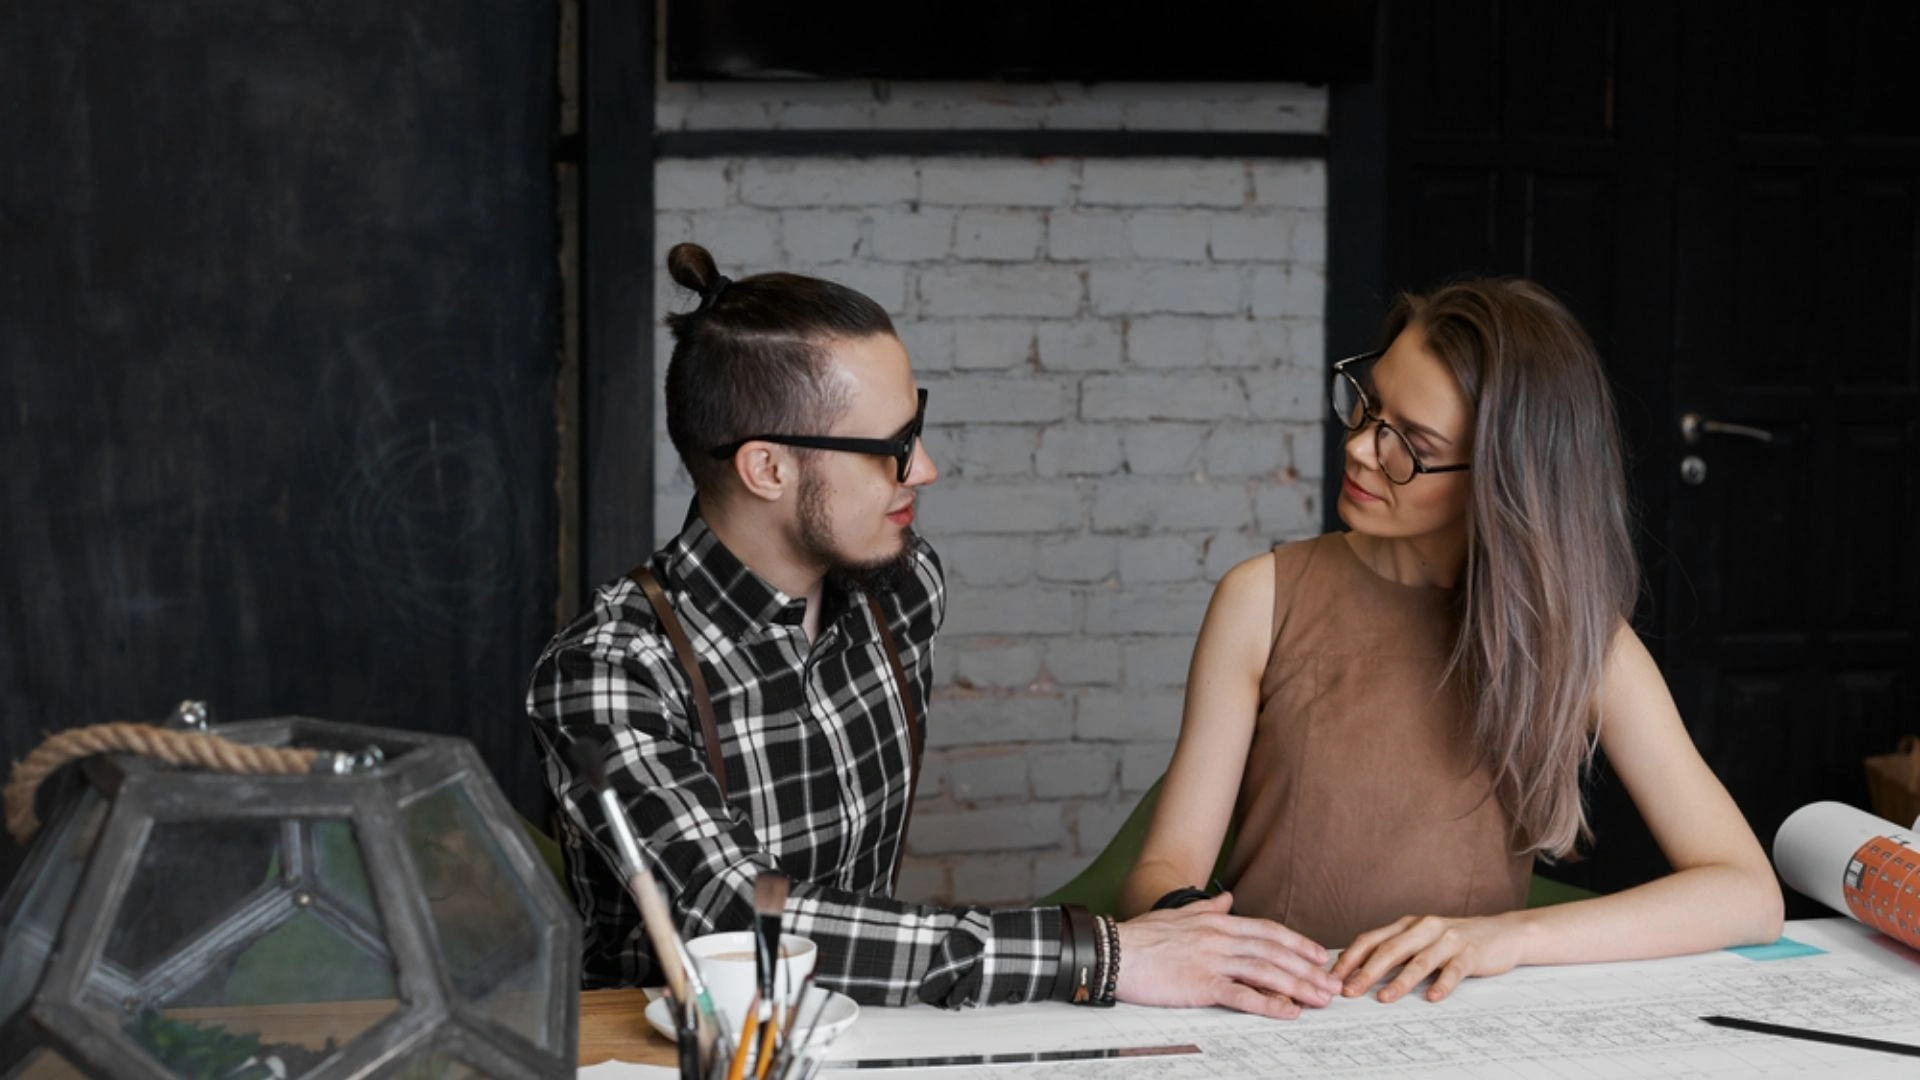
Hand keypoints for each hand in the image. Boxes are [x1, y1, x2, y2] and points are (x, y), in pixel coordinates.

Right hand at [1113, 892, 1341, 1017]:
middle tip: (1332, 983)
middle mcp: (1220, 938)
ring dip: (1298, 986)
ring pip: (1265, 972)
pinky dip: (1268, 1004)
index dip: (1297, 943)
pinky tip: (1288, 1012)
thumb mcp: (1178, 914)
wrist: (1114, 951)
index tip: (1319, 955)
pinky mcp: (1201, 984)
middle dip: (1307, 968)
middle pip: (1274, 952)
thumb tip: (1227, 898)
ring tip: (1320, 999)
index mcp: (1216, 922)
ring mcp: (1212, 960)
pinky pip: (1242, 995)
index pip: (1267, 931)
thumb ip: (1208, 907)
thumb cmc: (1141, 936)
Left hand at [1330, 913, 1526, 1002]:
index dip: (1351, 957)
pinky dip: (1442, 984)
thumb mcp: (1421, 939)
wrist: (1503, 933)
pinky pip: (1454, 971)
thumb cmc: (1455, 940)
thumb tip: (1354, 965)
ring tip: (1384, 998)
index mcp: (1408, 924)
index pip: (1372, 939)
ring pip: (1419, 961)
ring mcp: (1449, 939)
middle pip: (1390, 949)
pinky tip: (1432, 997)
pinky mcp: (1471, 953)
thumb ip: (1394, 948)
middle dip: (1367, 972)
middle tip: (1350, 991)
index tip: (1334, 977)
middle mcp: (1425, 928)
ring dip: (1399, 981)